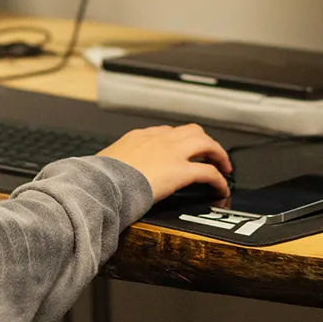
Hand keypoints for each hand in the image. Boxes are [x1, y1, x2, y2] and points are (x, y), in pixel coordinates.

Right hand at [97, 124, 231, 200]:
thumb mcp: (103, 163)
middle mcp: (159, 140)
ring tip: (224, 167)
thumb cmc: (98, 177)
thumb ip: (112, 165)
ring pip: (206, 144)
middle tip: (211, 155)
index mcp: (139, 137)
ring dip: (219, 155)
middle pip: (192, 132)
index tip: (183, 150)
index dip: (179, 141)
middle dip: (205, 143)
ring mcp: (172, 153)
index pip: (167, 132)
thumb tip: (105, 177)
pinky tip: (222, 190)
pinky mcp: (181, 171)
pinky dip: (219, 181)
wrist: (101, 182)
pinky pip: (210, 172)